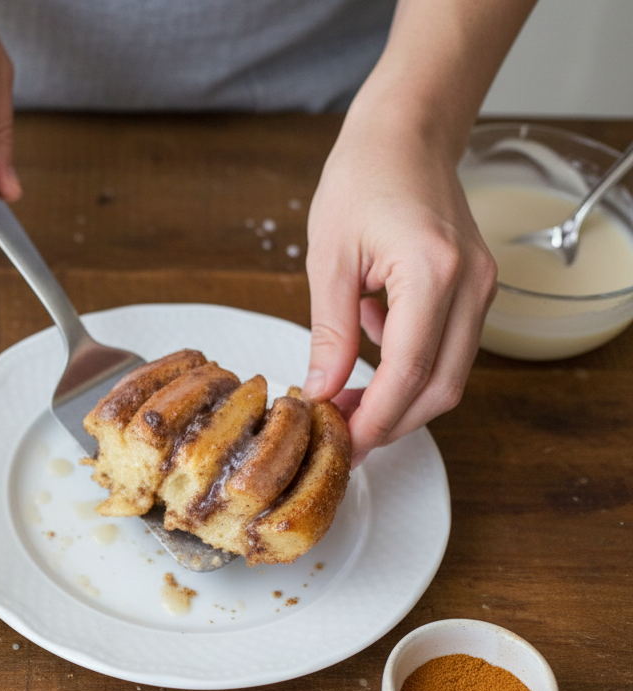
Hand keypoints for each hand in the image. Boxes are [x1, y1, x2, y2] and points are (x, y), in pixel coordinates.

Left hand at [302, 115, 497, 467]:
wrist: (405, 133)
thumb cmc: (362, 178)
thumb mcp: (329, 259)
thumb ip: (331, 332)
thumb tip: (322, 390)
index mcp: (432, 273)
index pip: (408, 373)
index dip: (374, 419)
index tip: (341, 443)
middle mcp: (471, 284)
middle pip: (440, 387)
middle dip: (391, 421)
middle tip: (342, 435)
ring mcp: (482, 286)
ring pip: (449, 373)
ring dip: (400, 397)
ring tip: (345, 398)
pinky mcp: (477, 286)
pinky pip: (449, 345)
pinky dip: (410, 363)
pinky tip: (370, 342)